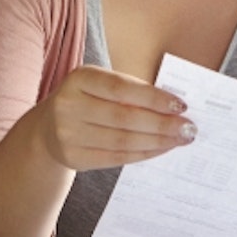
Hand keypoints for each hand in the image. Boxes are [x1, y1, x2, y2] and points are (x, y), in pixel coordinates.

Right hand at [40, 65, 196, 171]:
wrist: (48, 128)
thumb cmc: (88, 100)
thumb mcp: (101, 85)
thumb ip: (131, 91)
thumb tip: (174, 107)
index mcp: (79, 78)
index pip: (122, 88)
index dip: (154, 98)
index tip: (181, 106)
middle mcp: (69, 105)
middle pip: (125, 118)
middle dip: (162, 124)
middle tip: (189, 127)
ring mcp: (67, 134)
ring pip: (123, 140)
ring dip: (158, 141)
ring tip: (180, 139)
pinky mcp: (72, 157)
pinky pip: (116, 157)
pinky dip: (143, 153)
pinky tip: (161, 149)